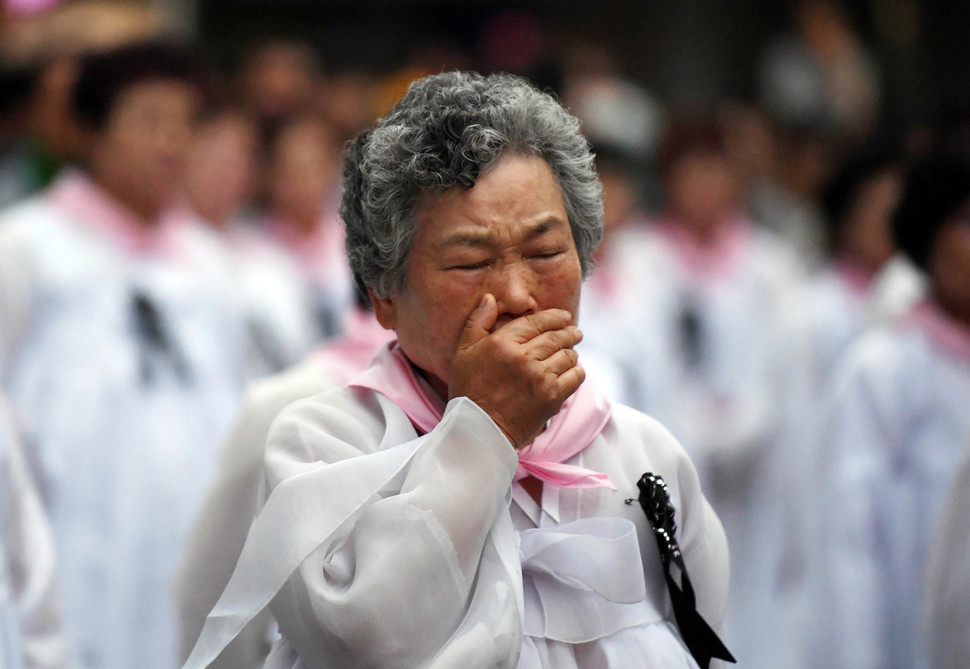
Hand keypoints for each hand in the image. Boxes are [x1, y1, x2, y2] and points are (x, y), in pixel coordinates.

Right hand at [448, 293, 584, 447]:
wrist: (478, 429)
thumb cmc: (468, 389)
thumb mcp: (463, 352)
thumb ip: (478, 322)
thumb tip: (490, 298)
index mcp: (503, 343)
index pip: (536, 322)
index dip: (555, 316)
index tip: (564, 316)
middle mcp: (524, 358)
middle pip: (556, 337)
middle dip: (569, 332)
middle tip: (575, 332)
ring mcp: (540, 378)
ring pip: (568, 355)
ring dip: (572, 352)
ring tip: (572, 352)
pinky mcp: (552, 397)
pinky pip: (575, 377)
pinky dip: (576, 371)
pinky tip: (572, 370)